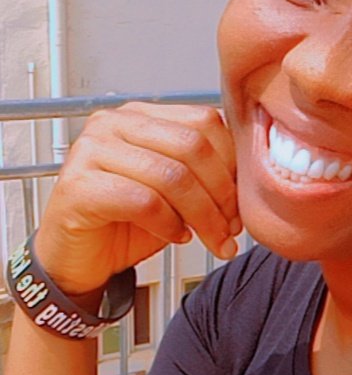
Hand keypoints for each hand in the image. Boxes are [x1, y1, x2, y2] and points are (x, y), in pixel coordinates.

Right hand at [35, 103, 240, 295]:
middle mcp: (112, 124)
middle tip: (230, 226)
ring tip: (209, 238)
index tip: (240, 202)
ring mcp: (90, 151)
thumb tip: (250, 181)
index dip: (232, 164)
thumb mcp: (173, 192)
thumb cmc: (124, 223)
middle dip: (221, 193)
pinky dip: (169, 224)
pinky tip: (175, 237)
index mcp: (140, 115)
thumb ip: (203, 173)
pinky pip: (143, 201)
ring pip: (171, 175)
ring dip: (202, 215)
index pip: (204, 122)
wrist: (77, 259)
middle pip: (192, 147)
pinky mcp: (77, 186)